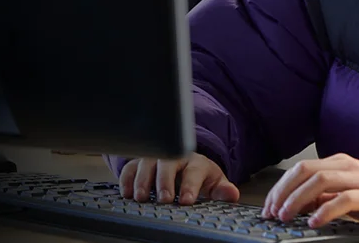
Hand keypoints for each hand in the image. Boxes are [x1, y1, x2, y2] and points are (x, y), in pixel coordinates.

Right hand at [117, 152, 239, 205]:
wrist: (185, 164)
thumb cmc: (199, 176)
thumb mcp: (214, 183)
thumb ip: (223, 190)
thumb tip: (232, 193)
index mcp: (195, 161)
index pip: (193, 170)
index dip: (190, 185)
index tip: (186, 200)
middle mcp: (174, 156)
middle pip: (167, 163)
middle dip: (164, 181)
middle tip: (164, 199)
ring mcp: (155, 158)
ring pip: (147, 162)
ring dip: (142, 180)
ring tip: (141, 197)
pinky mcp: (140, 162)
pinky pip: (130, 166)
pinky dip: (127, 179)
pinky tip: (126, 193)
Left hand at [261, 153, 358, 233]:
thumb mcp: (347, 193)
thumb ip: (325, 195)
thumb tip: (298, 203)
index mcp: (338, 162)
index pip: (300, 169)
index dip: (280, 187)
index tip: (269, 206)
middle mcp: (347, 165)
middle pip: (305, 171)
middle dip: (283, 191)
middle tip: (272, 212)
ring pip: (320, 181)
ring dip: (298, 199)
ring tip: (287, 216)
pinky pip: (344, 199)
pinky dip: (325, 210)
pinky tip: (315, 221)